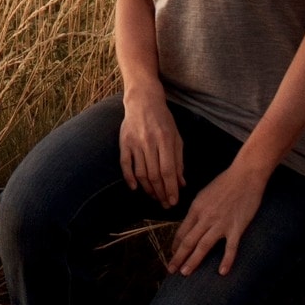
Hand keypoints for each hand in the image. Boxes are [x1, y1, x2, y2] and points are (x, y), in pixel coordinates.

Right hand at [119, 90, 183, 208]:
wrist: (143, 100)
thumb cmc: (163, 120)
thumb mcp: (176, 136)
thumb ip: (178, 160)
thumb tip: (181, 184)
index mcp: (165, 139)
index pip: (168, 170)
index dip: (171, 188)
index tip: (174, 202)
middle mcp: (149, 141)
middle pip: (154, 175)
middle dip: (161, 193)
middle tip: (165, 204)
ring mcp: (135, 142)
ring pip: (140, 173)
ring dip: (148, 189)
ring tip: (155, 197)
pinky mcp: (124, 142)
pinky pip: (125, 165)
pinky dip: (129, 178)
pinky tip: (135, 188)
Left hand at [168, 155, 268, 276]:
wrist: (246, 174)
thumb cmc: (225, 182)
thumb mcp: (205, 193)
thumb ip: (198, 210)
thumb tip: (190, 225)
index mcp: (197, 207)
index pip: (182, 231)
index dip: (175, 245)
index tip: (172, 255)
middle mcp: (206, 217)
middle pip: (188, 241)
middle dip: (178, 257)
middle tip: (171, 270)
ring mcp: (221, 223)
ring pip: (203, 246)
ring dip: (193, 261)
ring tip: (185, 273)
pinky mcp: (236, 227)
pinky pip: (230, 247)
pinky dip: (226, 260)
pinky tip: (222, 272)